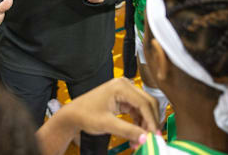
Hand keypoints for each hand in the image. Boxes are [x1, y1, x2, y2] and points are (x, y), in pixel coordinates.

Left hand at [38, 78, 160, 153]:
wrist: (73, 114)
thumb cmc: (85, 114)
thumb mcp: (107, 124)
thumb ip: (128, 131)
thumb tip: (145, 138)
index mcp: (121, 86)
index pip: (144, 103)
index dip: (151, 120)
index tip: (155, 135)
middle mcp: (124, 85)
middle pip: (147, 104)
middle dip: (150, 122)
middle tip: (151, 139)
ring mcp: (124, 92)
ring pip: (144, 108)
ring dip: (144, 125)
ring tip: (140, 141)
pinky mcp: (123, 99)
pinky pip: (137, 111)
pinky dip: (138, 123)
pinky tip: (136, 136)